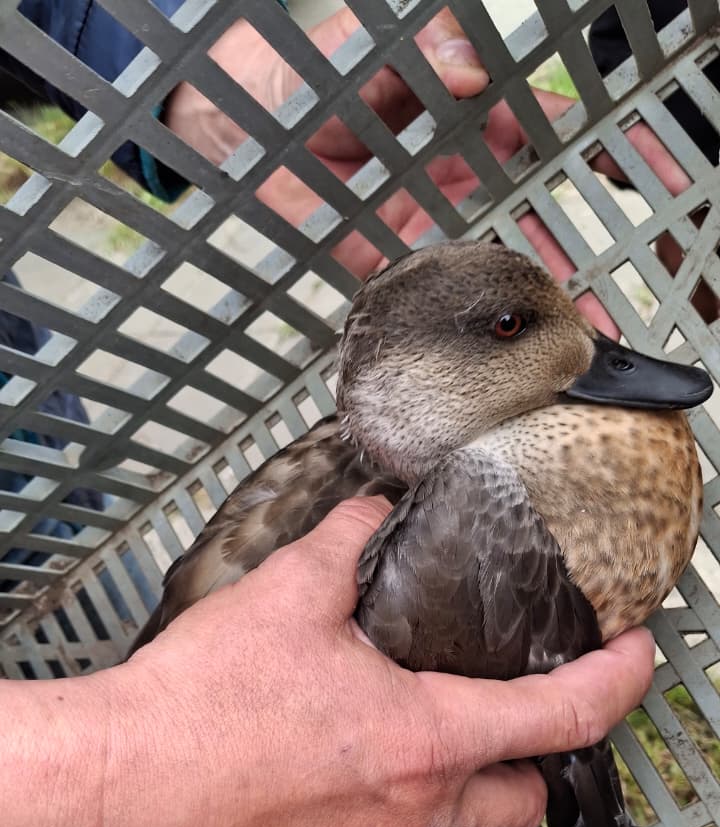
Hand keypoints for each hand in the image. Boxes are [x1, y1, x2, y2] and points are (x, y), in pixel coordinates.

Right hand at [93, 498, 654, 826]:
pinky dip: (387, 808)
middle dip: (535, 760)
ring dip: (453, 783)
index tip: (634, 657)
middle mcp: (412, 811)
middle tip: (509, 710)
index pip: (564, 719)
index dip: (618, 683)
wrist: (121, 787)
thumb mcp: (284, 597)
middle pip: (526, 802)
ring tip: (402, 729)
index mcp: (426, 740)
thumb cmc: (199, 709)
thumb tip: (369, 513)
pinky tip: (336, 767)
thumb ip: (343, 546)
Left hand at [165, 8, 698, 334]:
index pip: (535, 134)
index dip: (586, 155)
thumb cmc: (284, 79)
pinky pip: (429, 300)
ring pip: (488, 270)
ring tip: (569, 345)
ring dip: (529, 307)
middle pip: (525, 219)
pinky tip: (495, 356)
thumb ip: (412, 60)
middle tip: (605, 303)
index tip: (634, 178)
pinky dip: (463, 328)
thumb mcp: (354, 53)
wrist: (213, 127)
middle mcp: (445, 178)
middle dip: (572, 258)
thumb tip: (467, 74)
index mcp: (452, 120)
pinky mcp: (378, 264)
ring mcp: (417, 225)